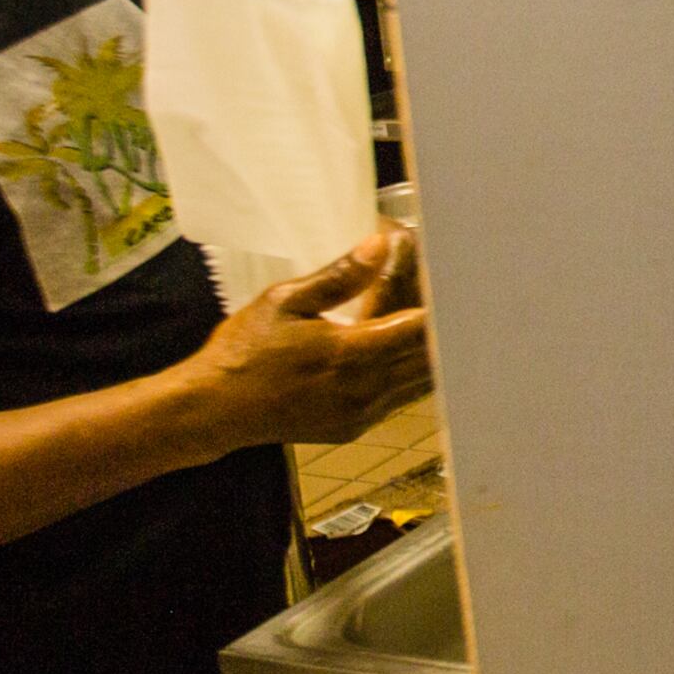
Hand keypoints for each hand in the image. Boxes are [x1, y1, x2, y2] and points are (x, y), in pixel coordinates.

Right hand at [167, 231, 433, 452]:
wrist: (215, 409)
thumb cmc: (244, 350)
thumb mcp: (284, 301)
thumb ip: (337, 276)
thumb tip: (378, 246)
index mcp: (348, 353)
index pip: (418, 330)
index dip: (443, 305)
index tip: (457, 282)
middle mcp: (363, 389)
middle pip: (430, 358)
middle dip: (446, 326)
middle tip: (457, 296)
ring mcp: (362, 414)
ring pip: (421, 383)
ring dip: (434, 353)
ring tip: (442, 320)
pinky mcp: (354, 428)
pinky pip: (399, 400)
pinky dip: (412, 375)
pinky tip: (410, 352)